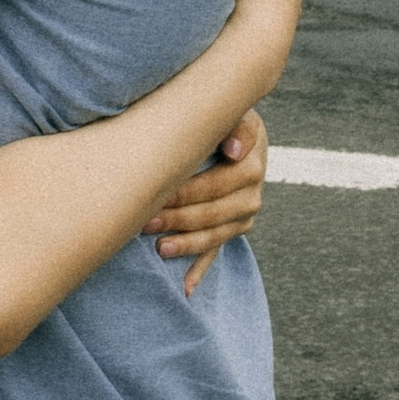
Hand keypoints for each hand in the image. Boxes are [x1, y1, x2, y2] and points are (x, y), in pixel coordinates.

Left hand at [144, 110, 268, 297]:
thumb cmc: (221, 117)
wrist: (232, 131)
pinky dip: (200, 270)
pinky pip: (217, 252)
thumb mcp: (230, 111)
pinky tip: (185, 289)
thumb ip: (234, 123)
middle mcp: (252, 193)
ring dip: (188, 245)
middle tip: (146, 222)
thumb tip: (236, 150)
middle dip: (180, 219)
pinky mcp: (232, 229)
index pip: (221, 183)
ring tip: (159, 249)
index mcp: (251, 163)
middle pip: (216, 213)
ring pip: (216, 236)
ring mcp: (243, 214)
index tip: (161, 195)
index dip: (190, 192)